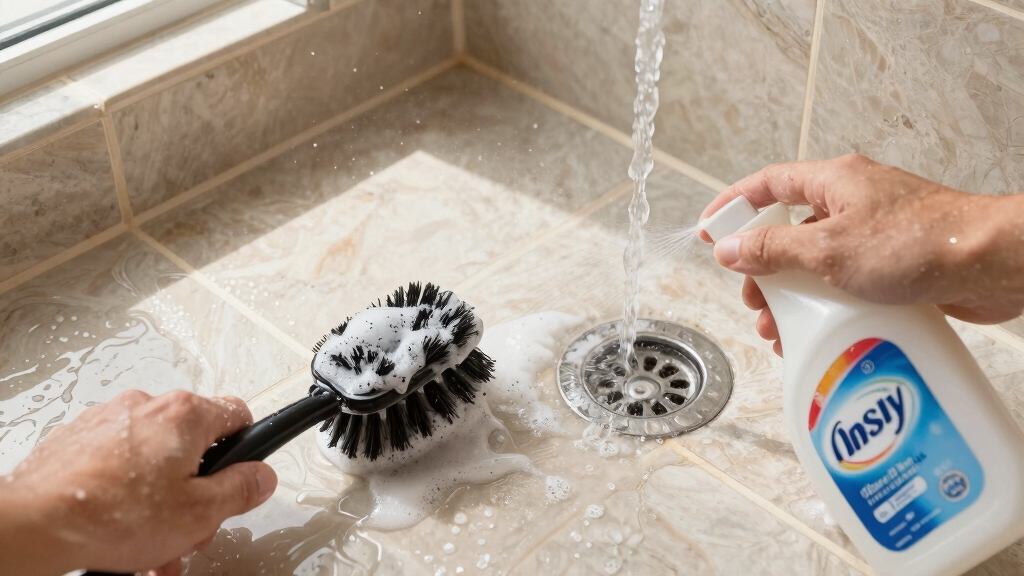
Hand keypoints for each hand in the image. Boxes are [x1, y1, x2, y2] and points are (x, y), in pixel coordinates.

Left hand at [0, 390, 277, 575]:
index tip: (243, 472)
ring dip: (159, 496)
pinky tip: (118, 526)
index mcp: (185, 415)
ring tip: (149, 540)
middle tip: (189, 525)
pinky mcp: (77, 440)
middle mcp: (147, 406)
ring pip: (153, 457)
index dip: (247, 447)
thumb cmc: (110, 516)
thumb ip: (240, 490)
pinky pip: (117, 461)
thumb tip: (261, 477)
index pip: (238, 414)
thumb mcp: (200, 513)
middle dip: (196, 489)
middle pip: (193, 444)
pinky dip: (125, 490)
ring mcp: (109, 420)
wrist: (34, 525)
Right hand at [699, 154, 1023, 355]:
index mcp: (833, 182)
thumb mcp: (827, 249)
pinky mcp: (896, 262)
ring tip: (782, 327)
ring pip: (817, 260)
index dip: (733, 205)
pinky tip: (822, 330)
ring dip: (794, 294)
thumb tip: (729, 248)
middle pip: (789, 228)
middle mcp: (853, 201)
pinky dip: (828, 303)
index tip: (709, 229)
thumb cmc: (919, 243)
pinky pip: (847, 280)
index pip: (767, 184)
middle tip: (754, 297)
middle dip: (764, 268)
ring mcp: (875, 232)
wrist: (992, 264)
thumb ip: (772, 249)